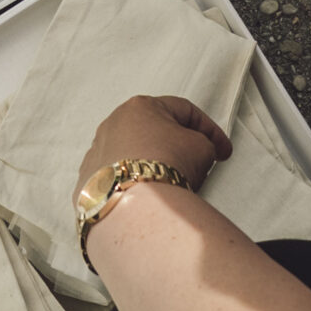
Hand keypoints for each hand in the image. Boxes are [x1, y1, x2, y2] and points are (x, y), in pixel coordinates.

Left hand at [76, 95, 231, 198]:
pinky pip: (118, 178)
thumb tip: (195, 151)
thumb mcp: (203, 147)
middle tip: (198, 163)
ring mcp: (97, 152)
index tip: (220, 149)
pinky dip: (133, 184)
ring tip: (172, 184)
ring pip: (133, 155)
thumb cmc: (166, 168)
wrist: (137, 204)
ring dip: (153, 164)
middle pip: (154, 131)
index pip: (183, 111)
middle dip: (177, 145)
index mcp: (140, 106)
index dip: (209, 130)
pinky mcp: (89, 181)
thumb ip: (202, 142)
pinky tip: (148, 196)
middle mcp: (112, 124)